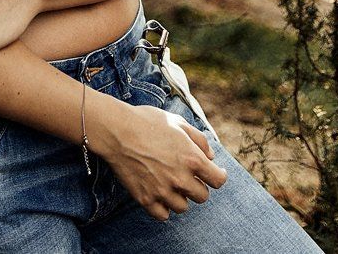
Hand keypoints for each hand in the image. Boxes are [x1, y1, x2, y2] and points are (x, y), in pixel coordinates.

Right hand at [86, 95, 227, 220]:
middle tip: (188, 175)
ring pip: (183, 207)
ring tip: (171, 183)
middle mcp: (180, 179)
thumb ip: (199, 140)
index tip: (216, 173)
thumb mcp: (178, 122)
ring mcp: (163, 191)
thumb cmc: (148, 122)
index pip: (218, 180)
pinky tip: (160, 194)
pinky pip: (163, 215)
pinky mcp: (146, 200)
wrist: (118, 130)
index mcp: (192, 158)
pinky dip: (163, 208)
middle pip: (202, 196)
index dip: (219, 176)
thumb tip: (210, 156)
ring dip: (180, 197)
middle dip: (198, 185)